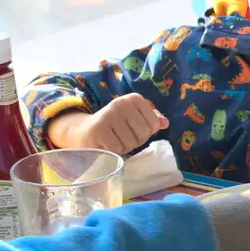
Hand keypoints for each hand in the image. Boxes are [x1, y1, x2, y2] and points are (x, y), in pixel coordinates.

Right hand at [48, 93, 167, 152]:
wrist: (83, 132)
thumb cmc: (114, 127)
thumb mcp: (133, 120)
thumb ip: (151, 120)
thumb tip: (165, 123)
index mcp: (134, 98)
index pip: (153, 124)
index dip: (145, 133)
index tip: (132, 129)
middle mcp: (121, 103)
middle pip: (143, 134)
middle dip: (135, 141)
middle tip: (121, 136)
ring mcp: (110, 114)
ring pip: (131, 143)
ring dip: (123, 147)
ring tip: (113, 140)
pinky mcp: (99, 128)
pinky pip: (118, 148)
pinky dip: (113, 151)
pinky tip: (105, 144)